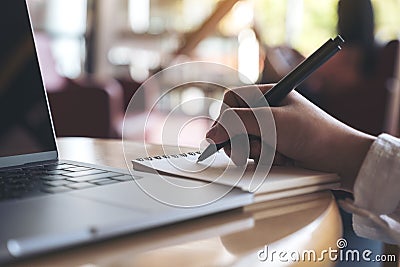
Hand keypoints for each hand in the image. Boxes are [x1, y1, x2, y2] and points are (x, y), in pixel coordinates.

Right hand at [206, 84, 375, 191]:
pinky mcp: (271, 149)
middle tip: (256, 146)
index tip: (225, 133)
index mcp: (266, 95)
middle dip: (241, 138)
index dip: (226, 116)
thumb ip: (238, 123)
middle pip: (232, 123)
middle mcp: (264, 112)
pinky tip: (280, 159)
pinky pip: (253, 155)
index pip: (231, 100)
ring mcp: (267, 131)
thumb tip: (210, 133)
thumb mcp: (273, 122)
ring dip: (254, 151)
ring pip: (241, 142)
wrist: (341, 159)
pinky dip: (263, 160)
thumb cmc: (313, 133)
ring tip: (275, 153)